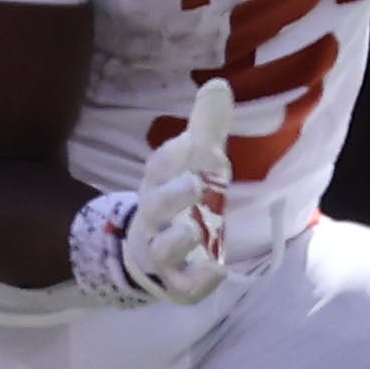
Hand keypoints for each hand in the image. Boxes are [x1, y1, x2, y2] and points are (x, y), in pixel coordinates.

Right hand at [73, 80, 236, 305]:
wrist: (151, 258)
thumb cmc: (179, 203)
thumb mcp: (196, 165)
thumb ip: (207, 128)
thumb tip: (218, 83)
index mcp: (158, 188)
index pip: (157, 170)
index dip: (170, 157)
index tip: (187, 141)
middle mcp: (153, 221)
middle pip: (154, 207)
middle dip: (171, 196)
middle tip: (194, 185)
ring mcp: (162, 254)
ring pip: (161, 249)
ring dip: (177, 239)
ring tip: (195, 230)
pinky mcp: (176, 282)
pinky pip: (183, 285)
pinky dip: (198, 280)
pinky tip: (217, 271)